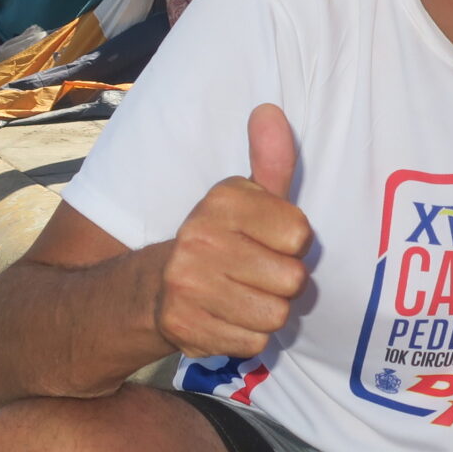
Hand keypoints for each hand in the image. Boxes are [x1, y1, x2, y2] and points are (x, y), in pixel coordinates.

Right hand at [152, 103, 312, 361]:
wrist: (153, 290)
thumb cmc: (219, 240)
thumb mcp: (245, 198)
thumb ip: (270, 161)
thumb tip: (270, 111)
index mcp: (220, 202)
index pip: (299, 233)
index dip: (292, 243)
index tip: (269, 240)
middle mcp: (199, 240)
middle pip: (293, 279)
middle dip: (283, 282)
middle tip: (257, 274)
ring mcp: (189, 286)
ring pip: (276, 314)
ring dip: (268, 311)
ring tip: (244, 296)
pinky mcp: (186, 327)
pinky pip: (254, 341)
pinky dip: (248, 335)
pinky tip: (228, 318)